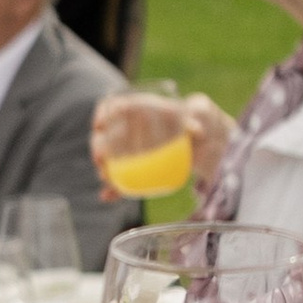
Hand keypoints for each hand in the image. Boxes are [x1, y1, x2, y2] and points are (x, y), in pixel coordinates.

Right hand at [91, 88, 226, 192]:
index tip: (99, 126)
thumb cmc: (198, 119)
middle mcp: (132, 128)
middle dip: (98, 147)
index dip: (103, 114)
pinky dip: (114, 188)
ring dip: (103, 167)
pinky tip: (107, 195)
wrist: (204, 139)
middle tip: (100, 157)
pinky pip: (122, 177)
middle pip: (106, 135)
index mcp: (141, 108)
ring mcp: (133, 149)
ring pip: (110, 158)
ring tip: (104, 176)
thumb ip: (197, 117)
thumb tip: (197, 130)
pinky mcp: (138, 167)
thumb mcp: (199, 113)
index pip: (114, 107)